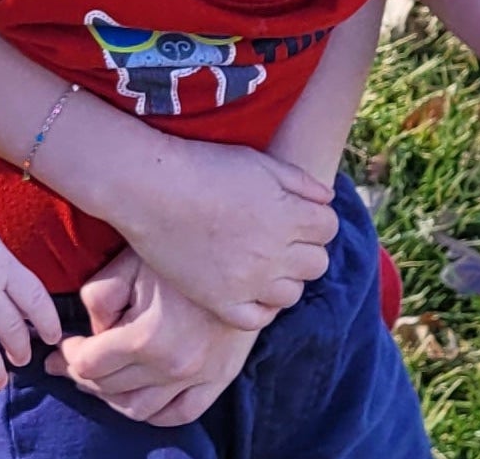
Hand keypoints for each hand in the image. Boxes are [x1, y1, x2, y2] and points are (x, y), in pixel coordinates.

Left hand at [45, 250, 259, 425]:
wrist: (240, 248)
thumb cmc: (180, 247)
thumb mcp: (130, 261)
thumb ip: (100, 296)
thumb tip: (94, 329)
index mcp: (147, 337)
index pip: (90, 364)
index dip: (68, 357)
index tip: (62, 347)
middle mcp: (173, 367)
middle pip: (110, 389)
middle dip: (83, 377)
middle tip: (70, 363)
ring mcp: (199, 377)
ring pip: (141, 409)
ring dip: (113, 398)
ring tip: (100, 379)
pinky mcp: (220, 379)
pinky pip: (181, 414)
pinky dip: (155, 413)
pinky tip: (140, 397)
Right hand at [116, 140, 335, 323]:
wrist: (150, 187)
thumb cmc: (202, 165)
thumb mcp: (257, 160)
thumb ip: (299, 180)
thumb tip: (327, 199)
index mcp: (288, 214)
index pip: (329, 227)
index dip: (316, 218)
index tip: (296, 212)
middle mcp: (275, 253)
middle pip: (317, 263)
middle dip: (305, 247)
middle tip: (279, 235)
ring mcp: (249, 282)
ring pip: (292, 294)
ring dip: (285, 277)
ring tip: (262, 259)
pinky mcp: (221, 302)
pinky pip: (257, 319)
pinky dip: (260, 306)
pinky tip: (248, 287)